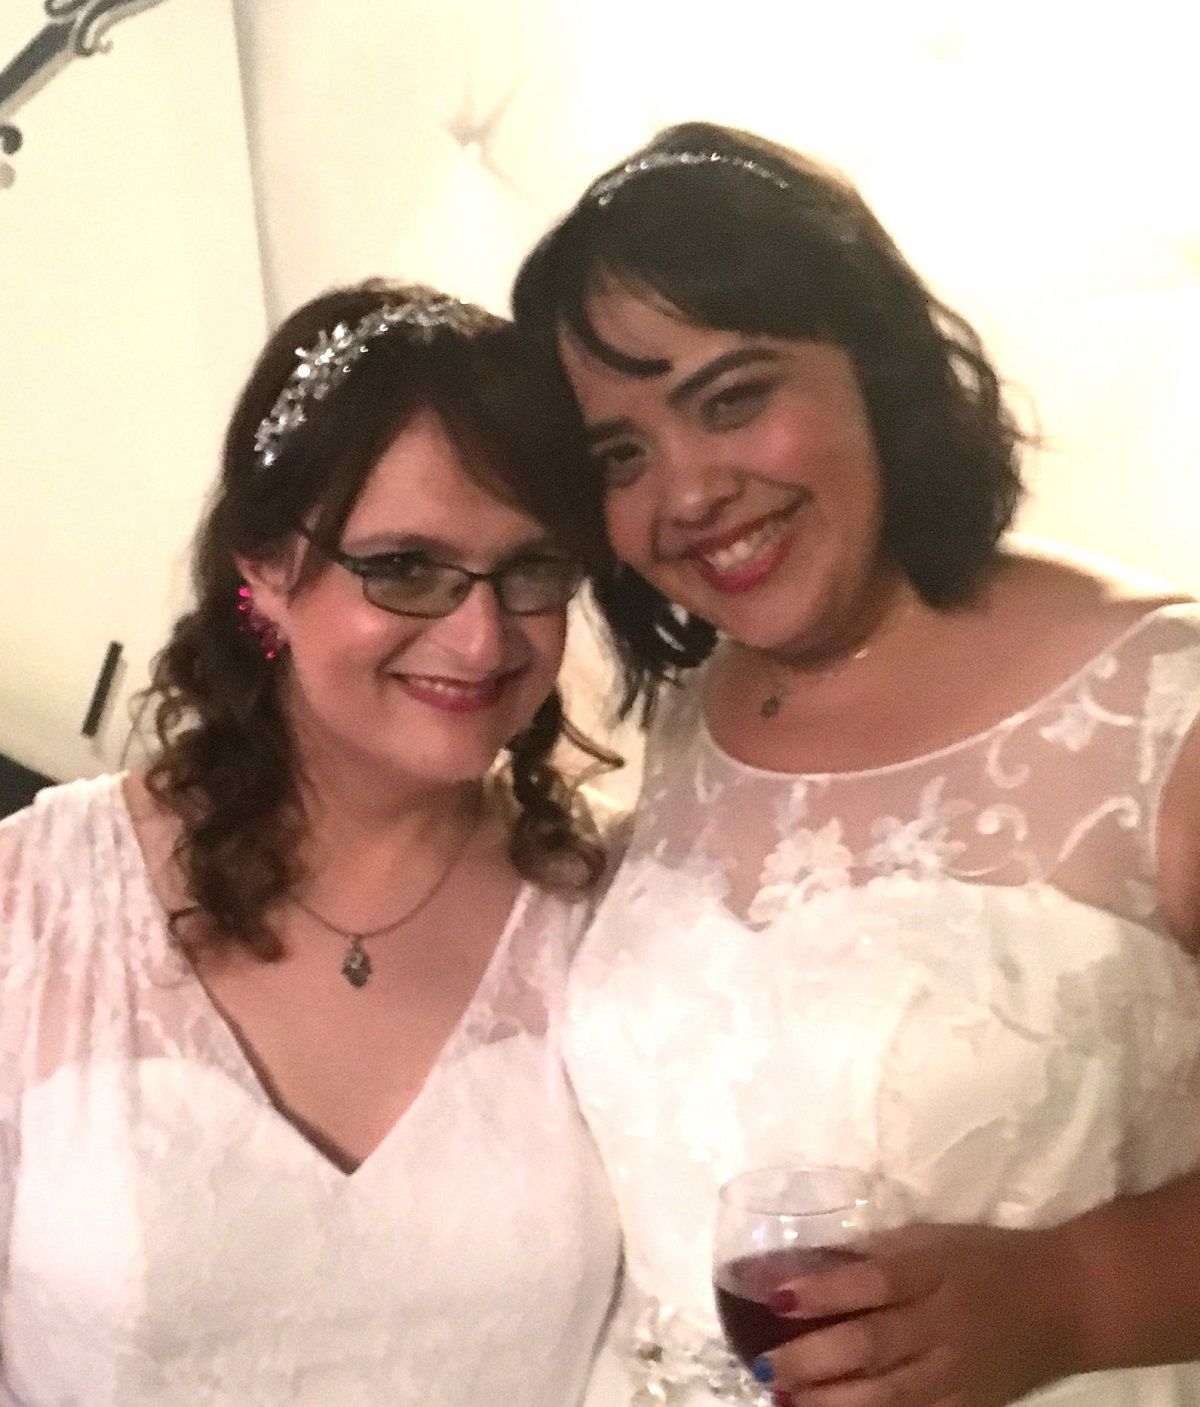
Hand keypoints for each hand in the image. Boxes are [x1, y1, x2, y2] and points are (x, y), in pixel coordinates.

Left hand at [754, 1223, 1075, 1406]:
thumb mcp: (935, 1238)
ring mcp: (957, 1374)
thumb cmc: (991, 1257)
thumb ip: (880, 1252)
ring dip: (832, 1402)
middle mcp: (943, 1325)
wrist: (1069, 1302)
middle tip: (767, 1366)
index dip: (825, 1291)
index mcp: (934, 1271)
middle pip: (873, 1346)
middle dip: (814, 1359)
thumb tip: (815, 1260)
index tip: (777, 1296)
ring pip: (889, 1396)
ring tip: (785, 1401)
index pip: (873, 1282)